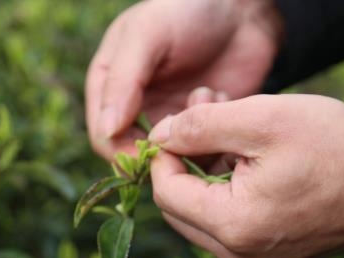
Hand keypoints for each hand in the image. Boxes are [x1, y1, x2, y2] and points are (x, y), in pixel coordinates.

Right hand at [86, 0, 282, 159]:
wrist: (240, 9)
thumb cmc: (187, 11)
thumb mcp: (147, 35)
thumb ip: (123, 80)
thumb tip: (107, 131)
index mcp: (110, 87)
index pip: (104, 136)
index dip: (122, 150)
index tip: (152, 151)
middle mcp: (135, 108)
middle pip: (134, 152)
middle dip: (160, 150)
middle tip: (186, 136)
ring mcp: (168, 118)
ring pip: (168, 156)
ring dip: (188, 138)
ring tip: (206, 97)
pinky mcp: (199, 127)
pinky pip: (199, 150)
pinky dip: (211, 134)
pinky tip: (222, 96)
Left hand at [149, 94, 343, 257]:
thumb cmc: (337, 148)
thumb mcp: (262, 120)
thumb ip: (200, 126)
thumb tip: (159, 136)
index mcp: (234, 227)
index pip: (166, 191)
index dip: (163, 153)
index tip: (179, 120)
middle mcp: (238, 256)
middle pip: (179, 206)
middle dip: (185, 156)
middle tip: (204, 112)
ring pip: (201, 212)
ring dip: (204, 168)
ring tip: (228, 124)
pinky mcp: (267, 255)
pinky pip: (226, 221)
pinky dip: (225, 186)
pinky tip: (244, 152)